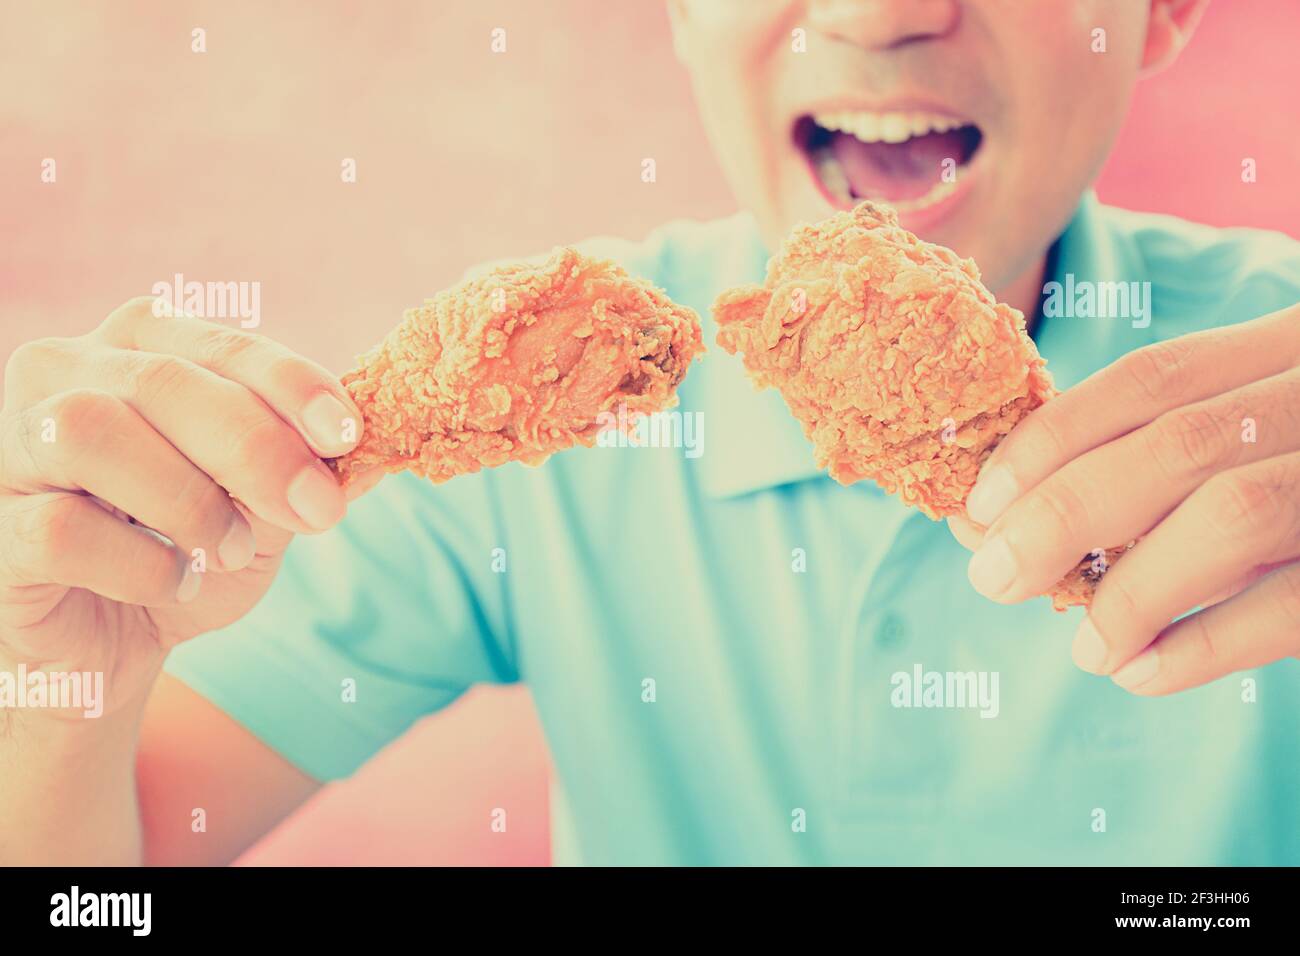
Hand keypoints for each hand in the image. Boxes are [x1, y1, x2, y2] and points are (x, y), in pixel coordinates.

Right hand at [0, 297, 369, 721]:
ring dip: (189, 500)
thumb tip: (361, 453)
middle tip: (316, 512)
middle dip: (257, 448)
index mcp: (140, 350)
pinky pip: (61, 528)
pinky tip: (171, 583)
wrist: (103, 646)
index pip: (219, 341)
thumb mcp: (261, 511)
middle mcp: (64, 374)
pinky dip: (140, 563)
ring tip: (228, 550)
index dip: (290, 383)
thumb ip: (301, 473)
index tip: (348, 437)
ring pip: (92, 431)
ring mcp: (10, 443)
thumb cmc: (184, 555)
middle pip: (164, 380)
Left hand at [948, 302, 1299, 694]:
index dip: (1052, 438)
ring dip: (1132, 587)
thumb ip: (1181, 434)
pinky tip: (1142, 670)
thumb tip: (1014, 509)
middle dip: (1063, 513)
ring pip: (1235, 516)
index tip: (982, 499)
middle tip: (993, 574)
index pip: (1153, 378)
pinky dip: (1207, 643)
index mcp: (1295, 343)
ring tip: (1083, 642)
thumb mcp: (1272, 406)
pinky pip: (1298, 602)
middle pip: (1177, 445)